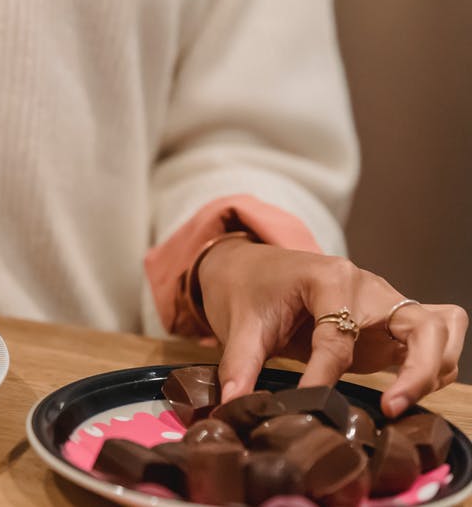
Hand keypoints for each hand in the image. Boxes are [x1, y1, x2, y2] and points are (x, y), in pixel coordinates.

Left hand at [198, 239, 466, 416]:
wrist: (247, 266)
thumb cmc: (246, 289)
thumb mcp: (239, 324)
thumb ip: (239, 365)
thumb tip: (235, 404)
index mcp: (330, 278)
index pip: (339, 335)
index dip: (323, 375)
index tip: (309, 403)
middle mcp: (368, 287)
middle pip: (423, 325)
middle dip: (419, 369)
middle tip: (391, 407)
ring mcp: (384, 303)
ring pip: (439, 330)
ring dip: (432, 369)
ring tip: (398, 405)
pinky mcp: (388, 323)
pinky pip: (433, 337)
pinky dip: (433, 364)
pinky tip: (406, 392)